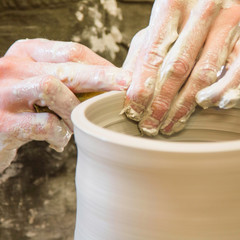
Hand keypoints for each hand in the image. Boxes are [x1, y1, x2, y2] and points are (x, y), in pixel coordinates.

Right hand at [0, 38, 130, 171]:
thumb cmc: (15, 106)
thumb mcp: (34, 82)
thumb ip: (63, 79)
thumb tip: (109, 85)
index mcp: (25, 53)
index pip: (70, 51)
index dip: (101, 64)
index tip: (122, 77)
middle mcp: (12, 68)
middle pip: (67, 67)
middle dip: (102, 77)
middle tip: (126, 86)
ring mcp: (4, 93)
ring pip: (53, 88)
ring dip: (74, 109)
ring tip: (78, 124)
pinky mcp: (3, 122)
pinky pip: (45, 124)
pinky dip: (60, 135)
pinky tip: (58, 141)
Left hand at [123, 0, 239, 135]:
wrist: (229, 10)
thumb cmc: (189, 23)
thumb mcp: (161, 31)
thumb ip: (142, 54)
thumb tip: (123, 86)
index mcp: (173, 3)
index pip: (154, 50)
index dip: (143, 84)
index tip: (134, 109)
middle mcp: (202, 10)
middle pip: (178, 65)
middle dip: (162, 101)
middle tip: (150, 124)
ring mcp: (228, 24)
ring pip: (205, 72)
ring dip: (186, 104)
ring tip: (171, 124)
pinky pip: (238, 73)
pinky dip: (221, 93)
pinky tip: (205, 106)